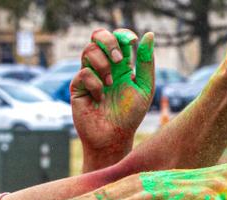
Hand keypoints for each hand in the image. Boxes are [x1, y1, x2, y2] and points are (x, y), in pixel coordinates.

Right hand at [72, 29, 154, 162]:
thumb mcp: (144, 88)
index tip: (132, 40)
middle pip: (98, 35)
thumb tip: (148, 35)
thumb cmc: (130, 115)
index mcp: (120, 65)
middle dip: (109, 42)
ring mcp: (89, 75)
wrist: (114, 137)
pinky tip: (100, 98)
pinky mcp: (77, 86)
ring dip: (103, 64)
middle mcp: (103, 66)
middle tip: (119, 60)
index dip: (123, 34)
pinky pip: (84, 73)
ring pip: (89, 50)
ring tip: (110, 83)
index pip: (117, 38)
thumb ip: (146, 63)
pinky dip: (95, 84)